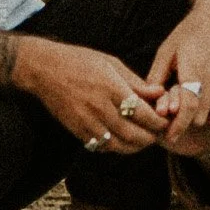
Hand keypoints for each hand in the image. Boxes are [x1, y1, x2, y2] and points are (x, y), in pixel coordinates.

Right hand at [15, 38, 170, 151]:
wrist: (44, 69)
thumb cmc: (80, 61)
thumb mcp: (111, 63)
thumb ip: (136, 82)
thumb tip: (159, 93)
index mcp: (112, 88)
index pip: (144, 115)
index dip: (159, 122)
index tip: (165, 121)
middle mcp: (100, 108)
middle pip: (134, 135)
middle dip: (151, 138)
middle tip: (158, 134)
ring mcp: (87, 122)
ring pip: (118, 146)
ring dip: (135, 147)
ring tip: (143, 140)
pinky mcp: (77, 131)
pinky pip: (101, 147)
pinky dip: (115, 147)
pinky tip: (122, 140)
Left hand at [147, 0, 209, 151]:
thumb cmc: (189, 32)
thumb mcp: (167, 51)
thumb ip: (156, 75)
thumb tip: (146, 97)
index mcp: (194, 73)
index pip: (188, 109)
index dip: (178, 125)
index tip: (167, 136)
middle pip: (198, 116)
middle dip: (184, 122)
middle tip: (168, 121)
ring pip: (208, 112)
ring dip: (194, 115)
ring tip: (178, 106)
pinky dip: (203, 106)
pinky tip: (191, 96)